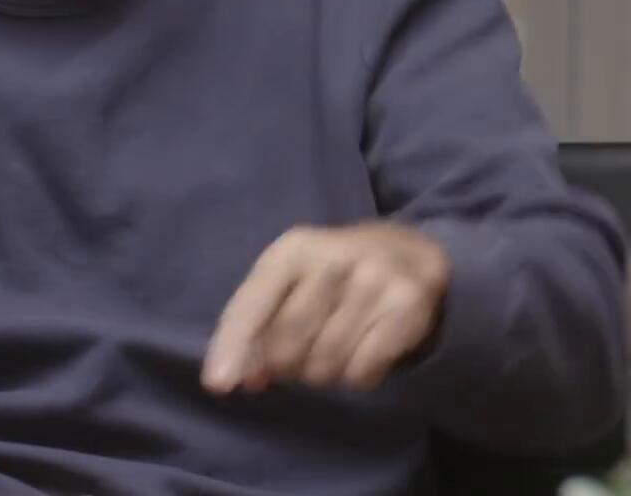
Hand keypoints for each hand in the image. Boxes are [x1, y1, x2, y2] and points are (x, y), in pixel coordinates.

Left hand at [202, 222, 450, 394]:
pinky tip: (363, 354)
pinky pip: (363, 372)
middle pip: (287, 344)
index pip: (253, 303)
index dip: (232, 345)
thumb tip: (234, 379)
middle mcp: (334, 259)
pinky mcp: (406, 307)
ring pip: (325, 365)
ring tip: (334, 349)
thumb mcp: (291, 279)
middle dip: (286, 367)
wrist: (412, 253)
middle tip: (299, 360)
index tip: (218, 384)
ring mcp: (373, 281)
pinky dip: (357, 377)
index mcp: (295, 248)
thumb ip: (257, 324)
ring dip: (323, 374)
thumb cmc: (335, 273)